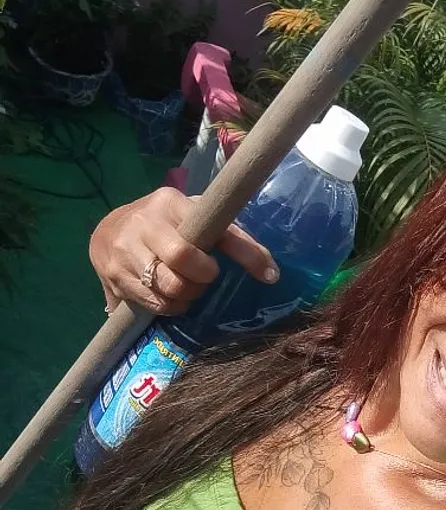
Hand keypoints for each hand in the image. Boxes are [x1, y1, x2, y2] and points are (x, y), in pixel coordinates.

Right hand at [90, 186, 278, 315]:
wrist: (109, 230)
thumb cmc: (167, 225)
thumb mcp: (197, 219)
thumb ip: (232, 237)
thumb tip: (272, 273)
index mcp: (170, 203)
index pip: (215, 230)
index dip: (245, 254)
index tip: (268, 275)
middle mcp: (143, 223)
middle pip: (183, 262)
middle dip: (203, 278)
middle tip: (206, 276)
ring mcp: (124, 251)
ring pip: (170, 288)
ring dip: (188, 296)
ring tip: (188, 286)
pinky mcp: (113, 277)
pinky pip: (155, 304)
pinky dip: (171, 306)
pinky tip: (170, 295)